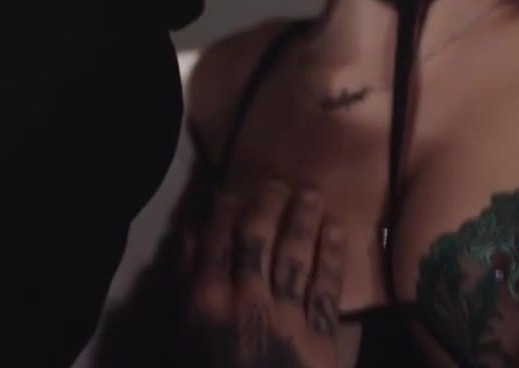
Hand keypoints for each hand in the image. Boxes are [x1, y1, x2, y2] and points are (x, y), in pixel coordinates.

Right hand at [188, 182, 347, 367]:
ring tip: (311, 193)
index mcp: (207, 299)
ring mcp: (286, 314)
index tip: (233, 191)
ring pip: (295, 256)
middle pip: (257, 239)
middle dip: (267, 206)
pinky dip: (332, 255)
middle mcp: (248, 297)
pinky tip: (337, 229)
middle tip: (277, 183)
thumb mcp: (181, 332)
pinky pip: (327, 287)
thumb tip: (190, 230)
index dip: (226, 212)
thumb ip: (185, 281)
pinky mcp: (319, 335)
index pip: (216, 241)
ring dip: (303, 220)